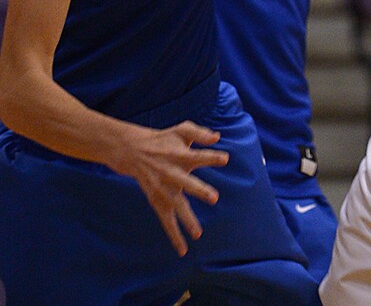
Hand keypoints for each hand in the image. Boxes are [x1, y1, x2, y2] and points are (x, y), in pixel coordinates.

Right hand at [119, 119, 228, 256]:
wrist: (134, 151)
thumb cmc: (165, 140)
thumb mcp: (182, 130)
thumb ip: (200, 133)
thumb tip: (217, 137)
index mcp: (180, 155)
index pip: (198, 156)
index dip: (211, 157)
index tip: (225, 159)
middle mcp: (172, 173)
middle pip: (187, 183)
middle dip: (200, 190)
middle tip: (214, 198)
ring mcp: (164, 189)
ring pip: (176, 206)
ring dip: (186, 219)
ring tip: (198, 233)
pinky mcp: (157, 201)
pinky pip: (166, 220)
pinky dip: (174, 235)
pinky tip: (183, 250)